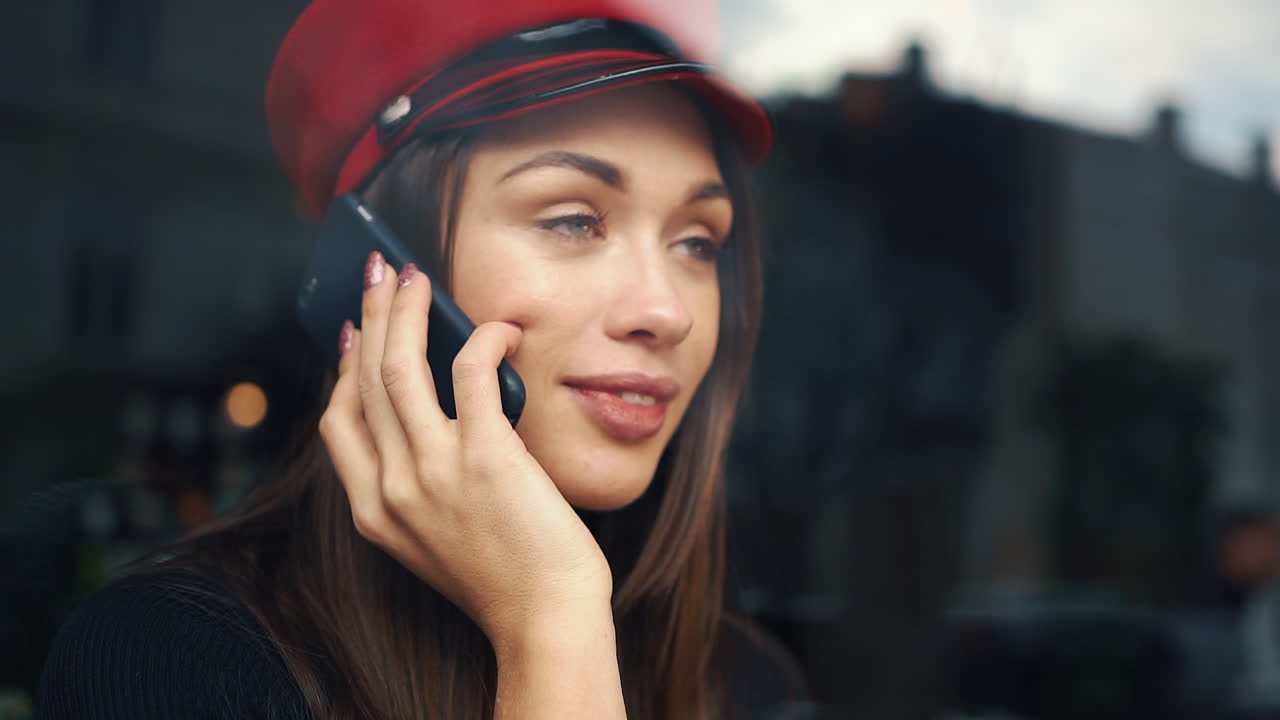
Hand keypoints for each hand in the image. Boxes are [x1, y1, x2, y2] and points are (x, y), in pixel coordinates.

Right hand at [318, 251, 612, 646]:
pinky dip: (483, 338)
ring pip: (401, 366)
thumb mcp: (434, 537)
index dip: (344, 369)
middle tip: (380, 274)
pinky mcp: (485, 456)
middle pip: (365, 380)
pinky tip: (499, 330)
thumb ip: (417, 485)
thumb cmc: (504, 575)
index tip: (355, 333)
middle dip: (371, 316)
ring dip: (406, 311)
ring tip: (415, 277)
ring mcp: (434, 471)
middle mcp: (392, 487)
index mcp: (373, 511)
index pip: (339, 422)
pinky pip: (470, 372)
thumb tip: (429, 413)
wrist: (545, 616)